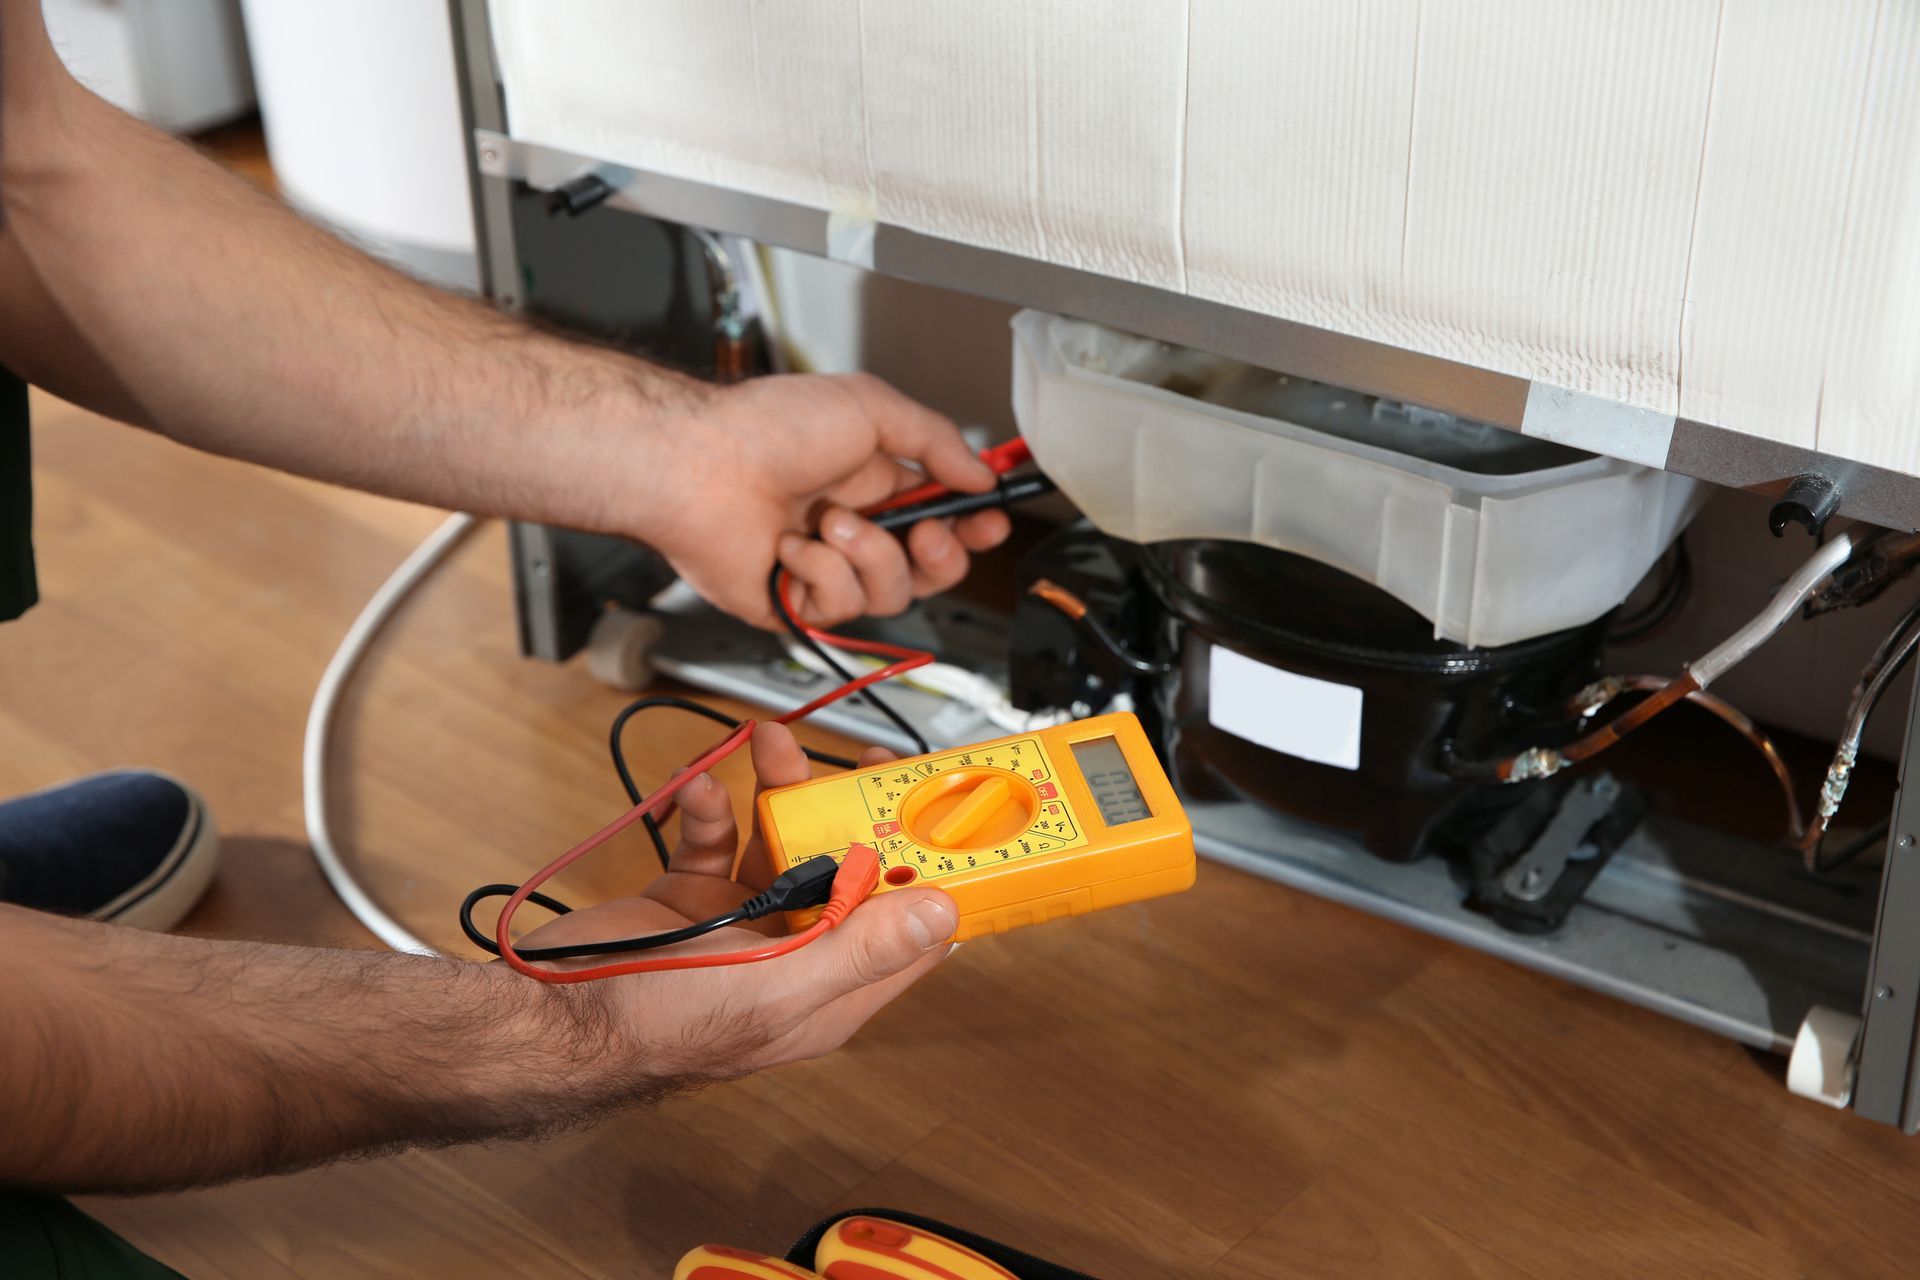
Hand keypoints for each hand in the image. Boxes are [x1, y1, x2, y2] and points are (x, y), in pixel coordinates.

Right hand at [514, 722, 957, 1082]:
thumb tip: (942, 915)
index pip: (907, 933)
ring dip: (779, 792)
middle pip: (847, 873)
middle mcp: (793, 956)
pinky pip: (717, 840)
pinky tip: (696, 791)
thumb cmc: (657, 1022)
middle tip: (858, 759)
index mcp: (829, 989)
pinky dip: (709, 809)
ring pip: (783, 844)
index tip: (938, 815)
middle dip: (851, 812)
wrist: (548, 1015)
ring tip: (770, 742)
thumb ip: (860, 950)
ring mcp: (741, 924)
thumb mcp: (774, 987)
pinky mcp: (692, 898)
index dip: (929, 875)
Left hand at [645, 373, 1012, 627]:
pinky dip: (819, 573)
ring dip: (868, 555)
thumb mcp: (870, 407)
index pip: (944, 518)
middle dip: (940, 553)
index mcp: (876, 483)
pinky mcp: (795, 604)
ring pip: (891, 593)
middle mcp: (854, 529)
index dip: (972, 526)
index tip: (990, 520)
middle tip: (925, 531)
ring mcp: (824, 570)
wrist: (702, 464)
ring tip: (829, 522)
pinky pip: (840, 608)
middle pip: (930, 570)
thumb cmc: (768, 427)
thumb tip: (979, 473)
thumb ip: (936, 440)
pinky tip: (790, 546)